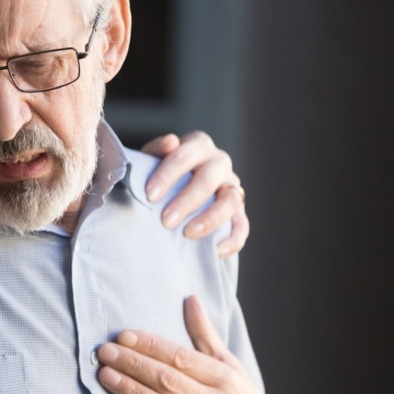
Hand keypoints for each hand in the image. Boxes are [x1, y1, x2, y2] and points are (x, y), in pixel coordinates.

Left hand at [96, 295, 279, 393]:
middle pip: (167, 381)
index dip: (150, 346)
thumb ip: (205, 336)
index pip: (180, 358)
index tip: (123, 335)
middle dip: (133, 364)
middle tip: (104, 352)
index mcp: (222, 379)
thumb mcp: (230, 368)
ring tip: (105, 377)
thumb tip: (190, 298)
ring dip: (132, 393)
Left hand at [141, 131, 248, 257]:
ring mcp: (232, 186)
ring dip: (210, 219)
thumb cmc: (160, 173)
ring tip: (188, 234)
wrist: (171, 190)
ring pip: (231, 200)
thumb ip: (157, 150)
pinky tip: (216, 251)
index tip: (150, 196)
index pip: (184, 156)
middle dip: (186, 201)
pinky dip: (233, 240)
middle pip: (208, 179)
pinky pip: (242, 225)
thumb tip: (171, 142)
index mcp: (198, 145)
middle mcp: (219, 162)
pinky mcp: (239, 210)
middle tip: (166, 221)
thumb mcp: (152, 158)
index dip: (167, 175)